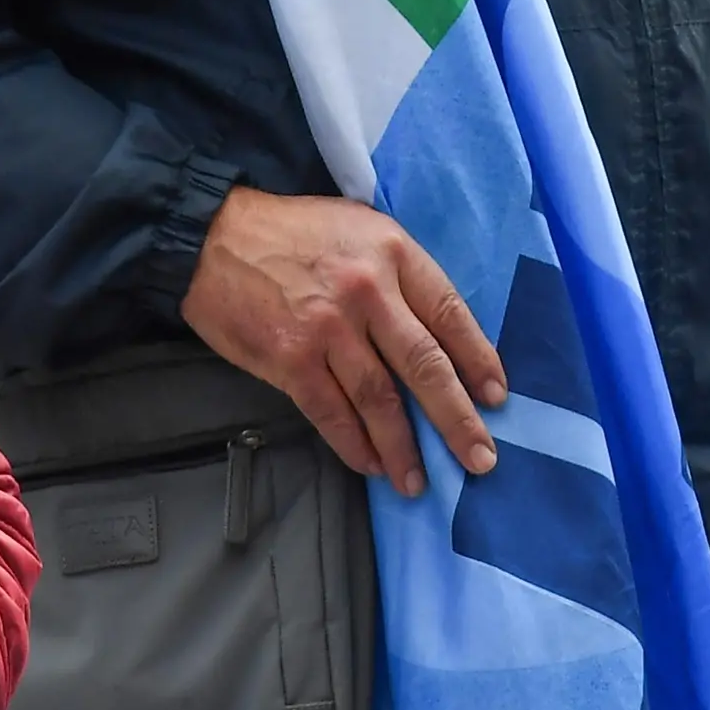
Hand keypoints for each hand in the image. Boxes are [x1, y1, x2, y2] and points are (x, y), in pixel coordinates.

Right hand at [181, 188, 505, 496]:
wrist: (213, 237)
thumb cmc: (291, 232)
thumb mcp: (359, 227)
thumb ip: (397, 272)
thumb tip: (435, 331)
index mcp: (392, 252)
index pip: (450, 313)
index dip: (478, 360)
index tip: (496, 397)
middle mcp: (367, 291)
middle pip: (425, 365)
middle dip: (457, 419)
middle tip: (480, 458)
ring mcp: (328, 328)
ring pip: (380, 399)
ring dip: (403, 447)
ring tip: (418, 482)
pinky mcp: (290, 359)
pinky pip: (331, 413)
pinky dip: (354, 444)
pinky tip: (370, 465)